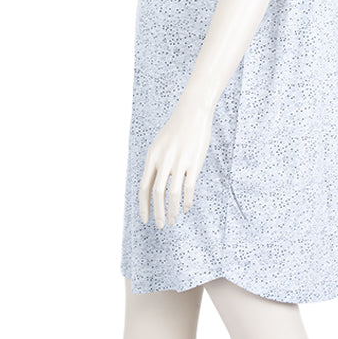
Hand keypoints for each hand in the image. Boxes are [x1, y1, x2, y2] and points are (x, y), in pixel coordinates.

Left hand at [138, 98, 212, 228]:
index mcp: (152, 157)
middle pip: (157, 194)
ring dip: (172, 212)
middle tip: (161, 226)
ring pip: (173, 195)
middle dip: (158, 213)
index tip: (145, 220)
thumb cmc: (177, 129)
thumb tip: (155, 186)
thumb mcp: (160, 145)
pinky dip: (186, 202)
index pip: (144, 187)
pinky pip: (188, 188)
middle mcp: (163, 161)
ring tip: (173, 221)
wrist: (193, 112)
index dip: (143, 206)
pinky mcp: (193, 163)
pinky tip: (186, 209)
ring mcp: (178, 162)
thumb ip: (156, 164)